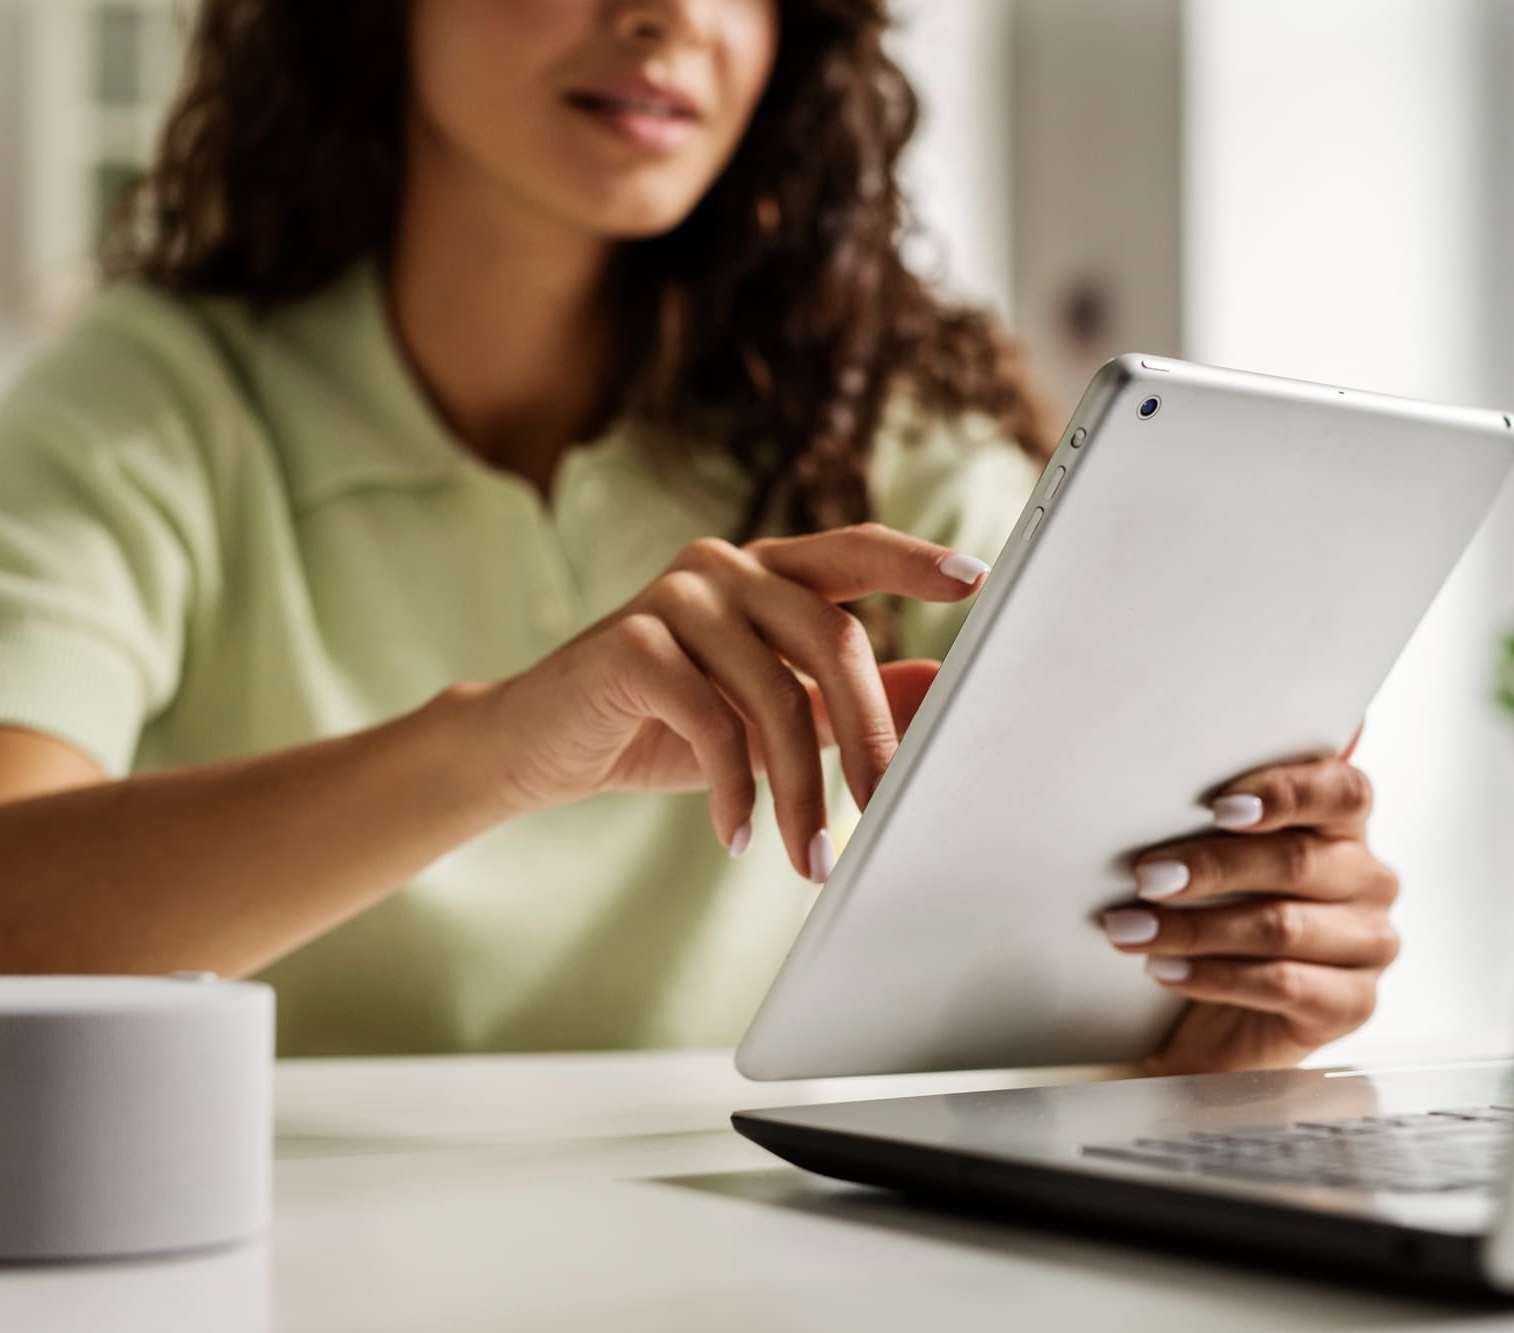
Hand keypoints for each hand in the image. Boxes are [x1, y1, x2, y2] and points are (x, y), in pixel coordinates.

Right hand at [475, 525, 986, 880]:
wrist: (540, 745)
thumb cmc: (660, 725)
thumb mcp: (765, 717)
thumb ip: (842, 700)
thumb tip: (935, 692)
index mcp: (764, 573)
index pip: (851, 551)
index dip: (910, 561)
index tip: (973, 578)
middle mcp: (723, 568)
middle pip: (832, 636)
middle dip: (869, 733)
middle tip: (888, 807)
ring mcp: (674, 598)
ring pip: (774, 690)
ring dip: (800, 789)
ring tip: (810, 857)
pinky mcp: (630, 643)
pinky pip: (709, 720)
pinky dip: (734, 789)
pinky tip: (737, 837)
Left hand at [1099, 751, 1399, 1074]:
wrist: (1225, 1025)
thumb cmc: (1221, 921)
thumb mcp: (1220, 868)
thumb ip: (1213, 832)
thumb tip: (1152, 812)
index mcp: (1343, 828)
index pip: (1341, 791)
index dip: (1285, 793)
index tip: (1218, 808)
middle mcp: (1368, 881)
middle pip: (1296, 860)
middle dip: (1211, 867)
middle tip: (1146, 877)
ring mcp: (1369, 944)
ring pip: (1281, 926)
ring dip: (1194, 928)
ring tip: (1133, 929)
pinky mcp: (1353, 1003)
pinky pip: (1281, 984)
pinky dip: (1213, 976)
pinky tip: (1165, 969)